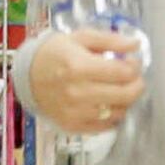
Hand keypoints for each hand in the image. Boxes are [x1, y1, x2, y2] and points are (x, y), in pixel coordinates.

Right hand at [26, 26, 146, 135]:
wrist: (27, 75)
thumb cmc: (55, 53)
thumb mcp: (81, 38)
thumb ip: (111, 40)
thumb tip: (135, 44)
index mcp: (79, 67)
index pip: (123, 73)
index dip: (135, 67)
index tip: (133, 62)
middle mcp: (77, 93)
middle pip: (125, 95)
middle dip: (137, 84)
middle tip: (133, 77)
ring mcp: (74, 112)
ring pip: (119, 112)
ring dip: (125, 100)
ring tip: (118, 88)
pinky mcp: (72, 126)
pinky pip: (105, 126)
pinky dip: (112, 115)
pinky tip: (107, 103)